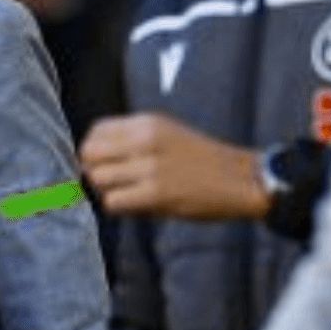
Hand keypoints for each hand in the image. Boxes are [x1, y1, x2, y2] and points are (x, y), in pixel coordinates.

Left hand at [81, 114, 270, 221]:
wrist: (241, 179)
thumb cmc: (202, 160)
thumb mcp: (167, 134)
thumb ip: (132, 140)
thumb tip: (93, 158)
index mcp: (147, 122)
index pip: (95, 131)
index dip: (94, 151)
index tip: (105, 163)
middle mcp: (146, 140)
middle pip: (89, 154)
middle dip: (94, 171)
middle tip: (113, 183)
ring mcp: (150, 167)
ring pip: (98, 179)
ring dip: (107, 191)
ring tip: (128, 194)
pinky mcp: (156, 193)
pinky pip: (113, 202)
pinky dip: (119, 207)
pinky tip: (137, 205)